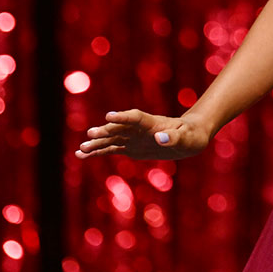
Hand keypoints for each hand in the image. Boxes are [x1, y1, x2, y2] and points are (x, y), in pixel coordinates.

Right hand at [74, 108, 213, 161]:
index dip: (123, 117)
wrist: (188, 138)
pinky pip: (112, 149)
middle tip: (91, 134)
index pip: (136, 118)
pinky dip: (98, 152)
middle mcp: (140, 129)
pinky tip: (82, 155)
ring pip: (112, 139)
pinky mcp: (130, 148)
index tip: (109, 116)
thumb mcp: (187, 138)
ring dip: (97, 143)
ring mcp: (133, 138)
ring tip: (80, 150)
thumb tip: (160, 138)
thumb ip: (174, 138)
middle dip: (106, 131)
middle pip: (120, 128)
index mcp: (153, 123)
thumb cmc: (192, 136)